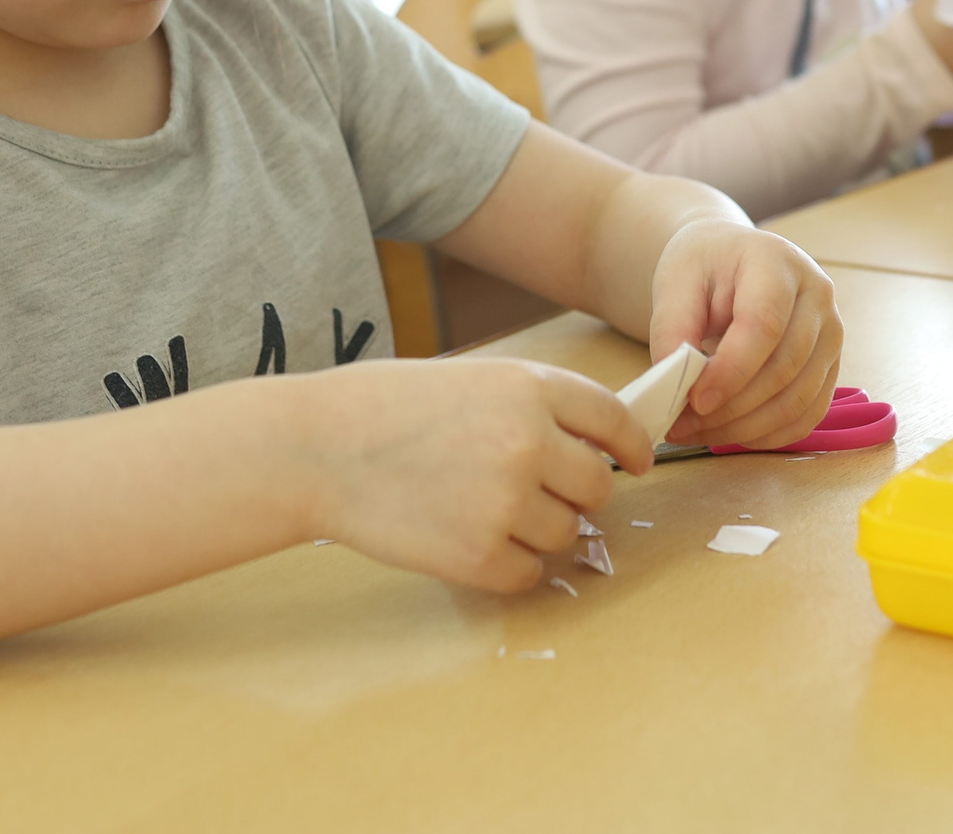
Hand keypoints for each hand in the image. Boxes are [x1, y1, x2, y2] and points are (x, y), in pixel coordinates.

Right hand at [302, 358, 649, 592]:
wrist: (316, 447)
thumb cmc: (383, 407)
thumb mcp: (470, 379)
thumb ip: (531, 408)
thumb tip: (590, 446)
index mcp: (531, 388)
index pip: (615, 420)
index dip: (633, 445)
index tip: (636, 461)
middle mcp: (530, 442)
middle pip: (597, 485)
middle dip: (576, 493)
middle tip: (537, 493)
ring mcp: (506, 501)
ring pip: (566, 532)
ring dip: (540, 530)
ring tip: (486, 512)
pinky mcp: (479, 555)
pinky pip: (529, 572)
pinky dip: (509, 565)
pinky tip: (470, 542)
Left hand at [647, 219, 841, 449]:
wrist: (730, 259)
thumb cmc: (704, 267)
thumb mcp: (675, 282)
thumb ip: (672, 328)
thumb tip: (673, 382)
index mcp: (776, 262)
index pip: (765, 324)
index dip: (731, 370)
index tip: (694, 401)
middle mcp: (816, 296)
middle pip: (784, 368)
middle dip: (731, 408)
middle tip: (681, 425)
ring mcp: (830, 332)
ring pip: (798, 400)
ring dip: (745, 428)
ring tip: (697, 432)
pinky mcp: (829, 365)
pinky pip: (807, 415)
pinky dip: (768, 434)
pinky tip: (729, 434)